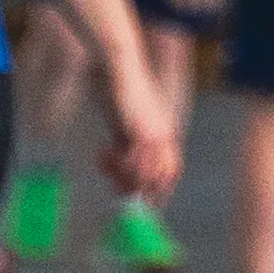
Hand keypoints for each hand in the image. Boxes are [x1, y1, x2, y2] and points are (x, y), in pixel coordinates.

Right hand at [100, 56, 180, 202]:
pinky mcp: (141, 131)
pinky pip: (132, 161)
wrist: (121, 69)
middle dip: (138, 189)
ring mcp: (155, 134)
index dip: (161, 190)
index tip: (149, 204)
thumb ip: (127, 144)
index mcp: (166, 134)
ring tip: (103, 165)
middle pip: (159, 178)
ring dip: (121, 176)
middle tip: (115, 189)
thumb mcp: (126, 123)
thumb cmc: (121, 93)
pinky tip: (102, 153)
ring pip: (144, 173)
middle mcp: (165, 136)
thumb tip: (122, 166)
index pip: (172, 171)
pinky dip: (116, 164)